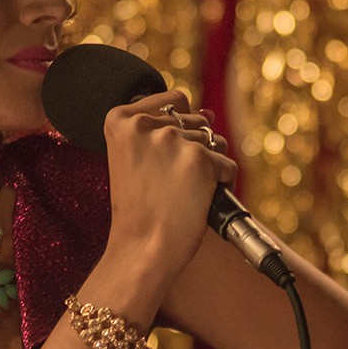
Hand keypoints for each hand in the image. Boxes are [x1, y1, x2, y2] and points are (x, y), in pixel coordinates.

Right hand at [100, 91, 236, 277]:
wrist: (142, 249)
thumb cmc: (140, 210)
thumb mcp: (135, 157)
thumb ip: (163, 127)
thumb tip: (207, 111)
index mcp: (120, 119)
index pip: (173, 100)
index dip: (177, 130)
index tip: (162, 159)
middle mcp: (144, 124)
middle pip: (196, 121)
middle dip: (193, 149)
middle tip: (170, 183)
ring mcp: (172, 139)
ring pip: (215, 141)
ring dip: (208, 166)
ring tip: (182, 192)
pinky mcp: (199, 159)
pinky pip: (228, 165)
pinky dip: (221, 183)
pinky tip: (198, 200)